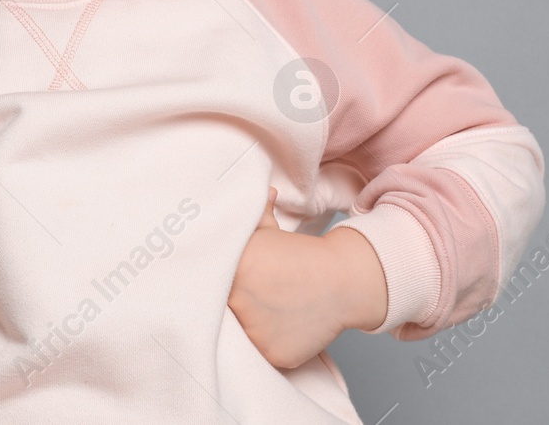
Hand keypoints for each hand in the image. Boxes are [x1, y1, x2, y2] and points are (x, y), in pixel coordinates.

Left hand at [226, 187, 357, 369]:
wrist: (344, 280)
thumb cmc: (303, 256)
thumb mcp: (270, 232)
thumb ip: (245, 220)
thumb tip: (236, 195)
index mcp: (232, 268)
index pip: (204, 283)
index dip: (209, 285)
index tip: (217, 286)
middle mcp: (238, 299)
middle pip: (218, 311)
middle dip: (227, 307)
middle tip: (245, 301)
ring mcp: (254, 329)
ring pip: (238, 335)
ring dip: (246, 327)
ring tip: (265, 313)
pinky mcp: (270, 353)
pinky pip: (259, 353)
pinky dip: (267, 343)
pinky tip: (280, 327)